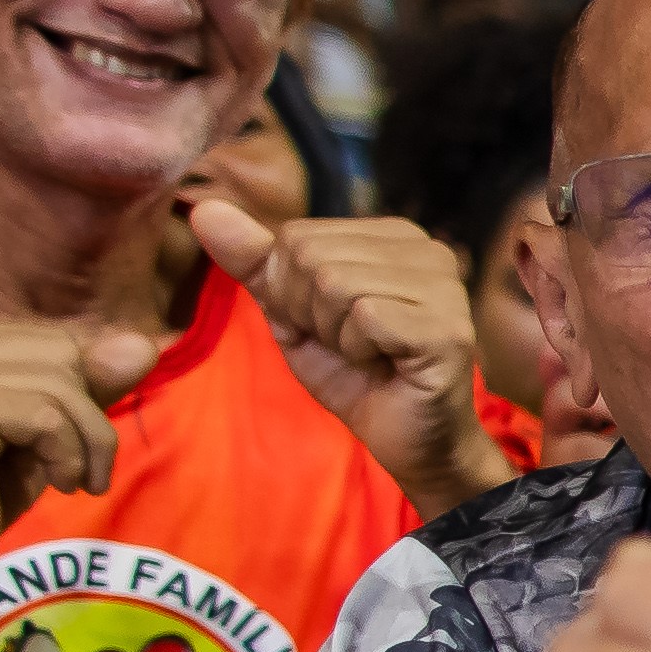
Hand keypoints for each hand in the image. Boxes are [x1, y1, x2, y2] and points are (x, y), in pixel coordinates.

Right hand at [0, 317, 171, 606]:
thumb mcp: (43, 436)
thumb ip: (87, 388)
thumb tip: (144, 344)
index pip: (56, 341)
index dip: (85, 395)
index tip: (80, 448)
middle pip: (63, 354)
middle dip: (91, 417)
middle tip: (83, 470)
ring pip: (61, 385)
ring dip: (86, 443)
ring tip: (71, 482)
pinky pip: (46, 416)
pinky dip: (67, 456)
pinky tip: (56, 485)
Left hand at [189, 199, 513, 513]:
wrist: (408, 442)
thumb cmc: (356, 375)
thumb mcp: (292, 315)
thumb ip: (254, 262)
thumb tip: (203, 209)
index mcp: (393, 235)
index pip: (296, 236)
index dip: (290, 292)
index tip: (329, 326)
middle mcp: (428, 248)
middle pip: (311, 256)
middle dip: (309, 313)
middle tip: (349, 346)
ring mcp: (444, 285)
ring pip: (334, 283)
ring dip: (334, 335)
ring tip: (368, 355)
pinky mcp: (446, 326)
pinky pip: (364, 317)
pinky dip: (357, 351)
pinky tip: (386, 366)